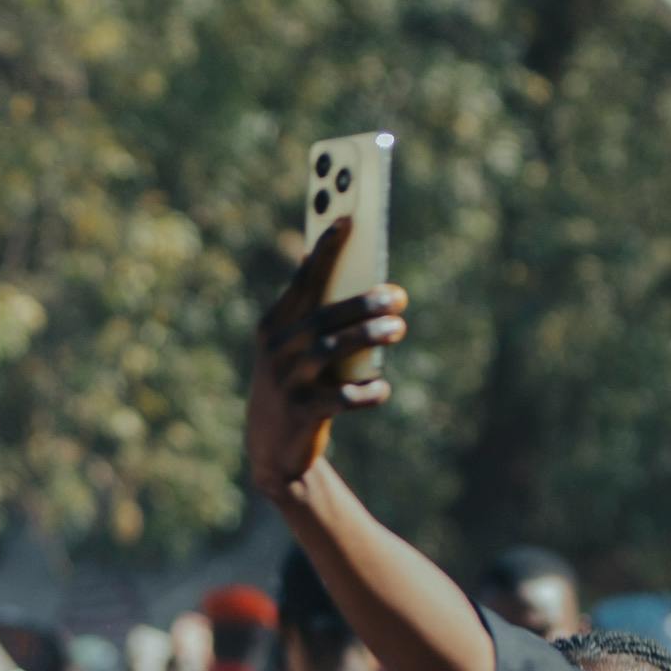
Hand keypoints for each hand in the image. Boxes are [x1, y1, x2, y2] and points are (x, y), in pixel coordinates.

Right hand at [241, 218, 406, 510]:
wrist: (272, 449)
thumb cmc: (292, 385)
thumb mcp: (288, 346)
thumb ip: (304, 308)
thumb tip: (314, 257)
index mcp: (273, 326)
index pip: (303, 281)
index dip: (325, 249)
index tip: (348, 221)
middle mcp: (276, 350)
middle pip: (323, 315)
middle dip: (363, 301)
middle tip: (399, 296)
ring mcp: (287, 382)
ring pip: (331, 349)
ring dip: (369, 335)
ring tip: (398, 328)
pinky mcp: (302, 413)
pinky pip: (341, 396)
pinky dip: (367, 391)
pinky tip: (380, 389)